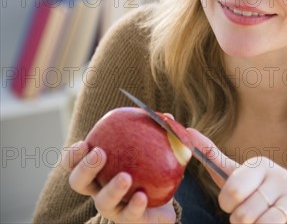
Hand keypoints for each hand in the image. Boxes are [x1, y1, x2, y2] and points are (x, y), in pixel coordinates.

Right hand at [61, 140, 175, 223]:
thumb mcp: (155, 153)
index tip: (84, 143)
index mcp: (99, 172)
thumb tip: (169, 117)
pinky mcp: (131, 221)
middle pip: (79, 183)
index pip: (76, 164)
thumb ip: (160, 135)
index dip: (73, 155)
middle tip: (100, 153)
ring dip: (112, 188)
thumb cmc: (151, 174)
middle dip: (85, 168)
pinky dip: (135, 205)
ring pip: (103, 202)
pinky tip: (142, 196)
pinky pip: (130, 214)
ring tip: (125, 177)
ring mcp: (114, 208)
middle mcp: (100, 191)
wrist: (163, 206)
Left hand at [187, 129, 286, 222]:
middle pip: (245, 215)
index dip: (228, 207)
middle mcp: (283, 175)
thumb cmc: (257, 196)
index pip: (230, 194)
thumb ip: (212, 157)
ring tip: (264, 221)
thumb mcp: (236, 178)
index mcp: (261, 165)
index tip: (234, 205)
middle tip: (252, 216)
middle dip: (243, 222)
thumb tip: (188, 131)